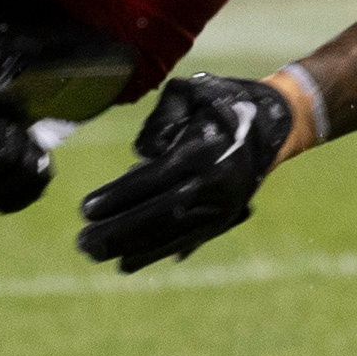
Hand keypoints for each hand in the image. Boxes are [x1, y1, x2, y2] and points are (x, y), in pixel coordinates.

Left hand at [74, 73, 292, 271]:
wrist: (274, 122)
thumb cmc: (220, 101)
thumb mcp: (188, 92)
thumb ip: (158, 122)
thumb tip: (139, 157)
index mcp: (204, 151)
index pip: (154, 180)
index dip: (119, 197)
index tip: (85, 209)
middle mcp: (216, 184)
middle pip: (160, 215)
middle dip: (118, 232)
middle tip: (83, 242)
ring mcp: (222, 206)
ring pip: (172, 234)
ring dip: (131, 248)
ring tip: (95, 254)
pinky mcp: (224, 219)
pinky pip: (186, 241)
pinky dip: (155, 253)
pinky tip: (125, 263)